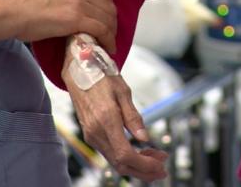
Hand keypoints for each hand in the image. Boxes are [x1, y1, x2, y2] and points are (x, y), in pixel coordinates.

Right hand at [1, 0, 116, 52]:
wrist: (13, 12)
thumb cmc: (24, 10)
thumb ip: (67, 4)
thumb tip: (74, 19)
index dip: (109, 10)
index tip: (107, 22)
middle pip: (109, 6)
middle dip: (113, 23)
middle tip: (109, 37)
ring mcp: (79, 3)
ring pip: (108, 19)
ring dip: (112, 34)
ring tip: (108, 45)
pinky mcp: (77, 18)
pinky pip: (102, 29)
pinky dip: (108, 40)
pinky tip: (106, 48)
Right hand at [62, 50, 167, 181]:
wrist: (78, 70)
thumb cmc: (101, 76)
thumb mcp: (123, 91)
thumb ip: (133, 117)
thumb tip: (144, 138)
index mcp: (106, 120)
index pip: (126, 154)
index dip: (145, 164)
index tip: (160, 162)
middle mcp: (96, 132)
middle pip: (121, 164)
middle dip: (144, 171)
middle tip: (162, 168)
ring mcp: (91, 135)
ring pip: (115, 162)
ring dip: (136, 165)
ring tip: (155, 158)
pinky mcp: (90, 134)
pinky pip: (110, 154)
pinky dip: (126, 157)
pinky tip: (139, 151)